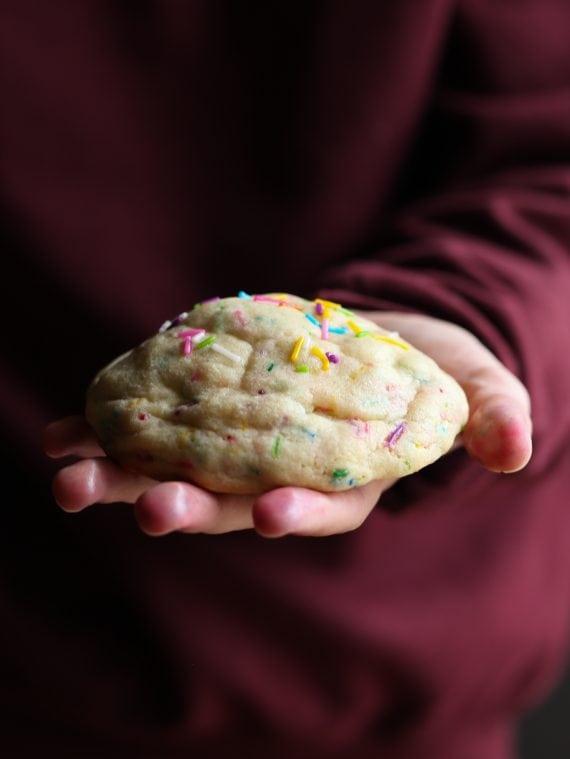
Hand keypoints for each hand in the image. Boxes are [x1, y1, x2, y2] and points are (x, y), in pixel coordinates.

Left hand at [43, 312, 531, 537]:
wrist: (367, 338)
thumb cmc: (424, 369)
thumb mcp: (469, 384)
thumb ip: (491, 413)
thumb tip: (515, 447)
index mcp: (345, 475)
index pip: (324, 505)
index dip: (300, 511)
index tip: (271, 512)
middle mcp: (280, 473)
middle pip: (232, 500)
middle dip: (190, 507)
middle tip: (147, 507)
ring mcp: (235, 447)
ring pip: (177, 472)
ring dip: (123, 481)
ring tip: (72, 478)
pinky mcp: (203, 414)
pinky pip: (150, 427)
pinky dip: (104, 432)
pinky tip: (62, 434)